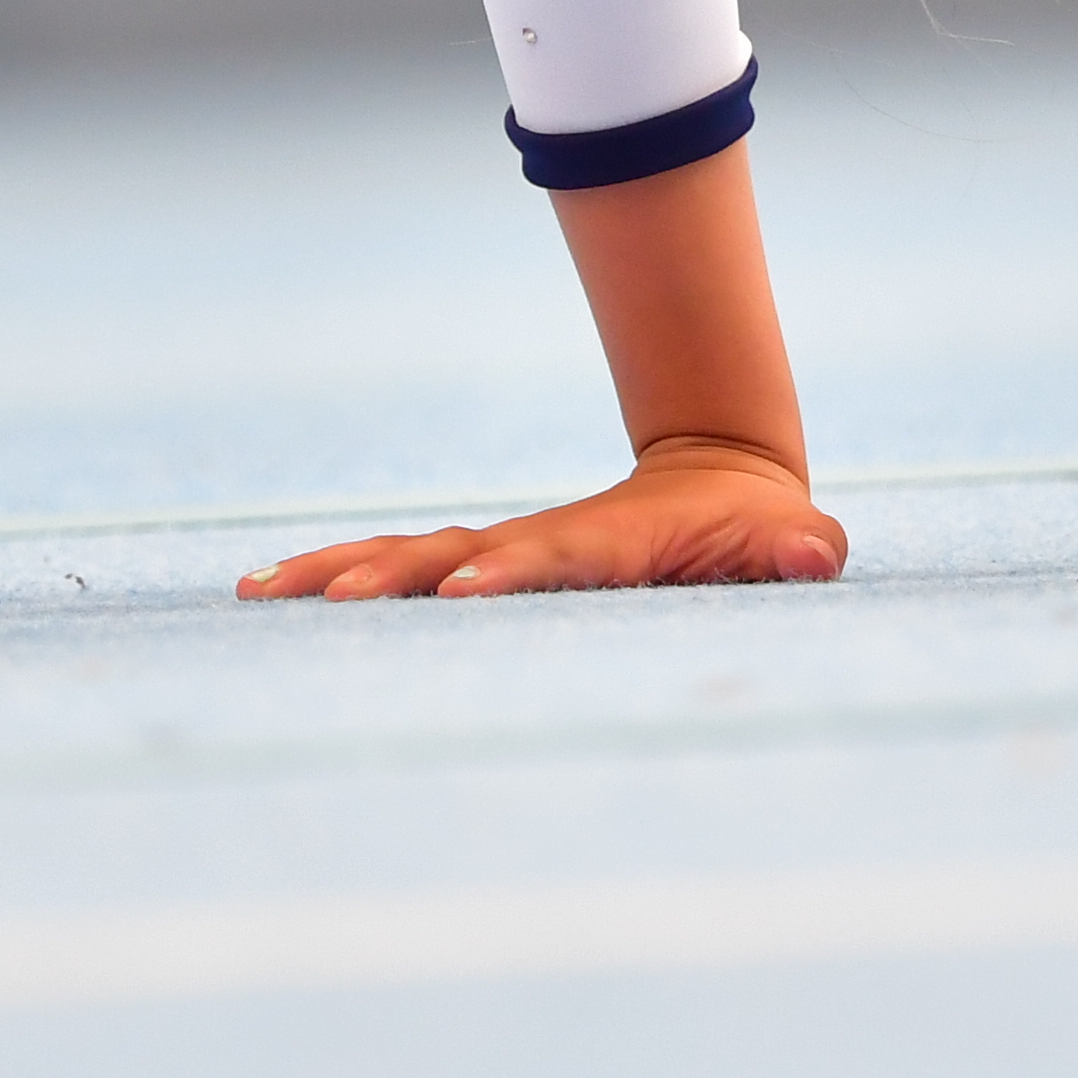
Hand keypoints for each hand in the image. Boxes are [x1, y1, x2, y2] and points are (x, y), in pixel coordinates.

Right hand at [237, 444, 847, 599]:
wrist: (719, 480)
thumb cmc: (759, 531)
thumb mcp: (790, 538)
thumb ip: (801, 548)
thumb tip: (816, 551)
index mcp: (606, 544)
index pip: (550, 559)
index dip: (509, 574)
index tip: (461, 590)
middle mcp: (539, 542)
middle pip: (451, 552)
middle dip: (393, 575)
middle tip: (332, 596)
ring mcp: (501, 549)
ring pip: (407, 557)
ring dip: (337, 572)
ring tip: (260, 589)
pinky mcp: (477, 565)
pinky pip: (400, 569)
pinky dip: (333, 575)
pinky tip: (264, 589)